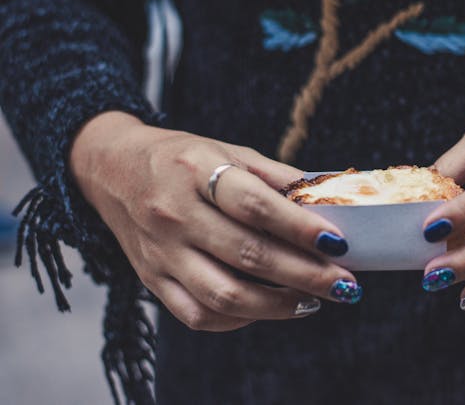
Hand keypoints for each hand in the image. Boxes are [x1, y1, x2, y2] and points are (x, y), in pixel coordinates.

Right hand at [70, 111, 361, 331]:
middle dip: (305, 275)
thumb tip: (330, 203)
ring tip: (313, 301)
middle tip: (345, 284)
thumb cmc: (183, 158)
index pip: (254, 205)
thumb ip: (278, 178)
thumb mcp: (230, 151)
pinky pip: (198, 314)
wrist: (113, 170)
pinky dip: (240, 319)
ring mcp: (161, 252)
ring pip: (224, 295)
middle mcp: (175, 214)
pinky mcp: (152, 279)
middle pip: (247, 255)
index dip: (299, 227)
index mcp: (196, 170)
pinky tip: (269, 309)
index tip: (338, 243)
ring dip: (277, 306)